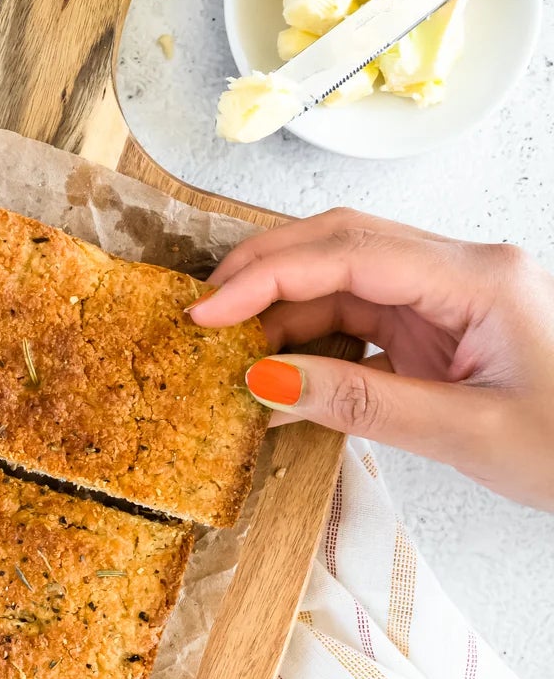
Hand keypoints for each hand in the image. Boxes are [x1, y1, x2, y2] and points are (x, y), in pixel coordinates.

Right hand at [188, 208, 553, 509]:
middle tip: (199, 314)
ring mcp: (450, 298)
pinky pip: (362, 319)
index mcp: (478, 278)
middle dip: (263, 273)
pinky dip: (313, 343)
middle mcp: (462, 271)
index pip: (351, 253)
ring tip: (226, 350)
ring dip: (282, 310)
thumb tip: (266, 383)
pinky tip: (277, 371)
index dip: (268, 277)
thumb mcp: (467, 434)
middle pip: (340, 244)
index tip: (207, 312)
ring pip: (345, 280)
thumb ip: (362, 404)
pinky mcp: (441, 329)